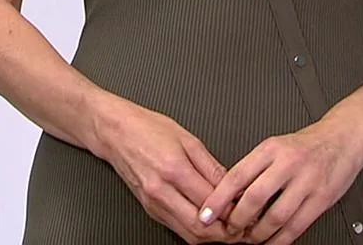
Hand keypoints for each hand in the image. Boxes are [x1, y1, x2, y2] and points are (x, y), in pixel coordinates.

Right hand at [93, 98, 248, 243]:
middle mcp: (161, 191)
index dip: (234, 210)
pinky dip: (196, 230)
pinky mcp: (150, 209)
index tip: (248, 209)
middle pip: (201, 227)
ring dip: (212, 236)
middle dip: (226, 232)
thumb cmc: (146, 128)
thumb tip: (232, 186)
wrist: (114, 132)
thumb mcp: (187, 138)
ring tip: (230, 227)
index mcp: (173, 169)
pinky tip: (208, 222)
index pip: (212, 202)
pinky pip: (177, 228)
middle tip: (244, 226)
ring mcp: (153, 203)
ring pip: (189, 234)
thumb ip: (211, 167)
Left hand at [197, 118, 362, 243]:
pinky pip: (297, 226)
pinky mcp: (322, 198)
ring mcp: (306, 181)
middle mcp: (287, 163)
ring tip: (250, 239)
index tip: (206, 214)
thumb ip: (254, 168)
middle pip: (254, 198)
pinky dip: (282, 239)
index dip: (218, 199)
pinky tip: (272, 242)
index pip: (236, 176)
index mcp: (270, 149)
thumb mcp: (275, 146)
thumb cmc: (306, 145)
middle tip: (230, 231)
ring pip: (275, 216)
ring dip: (259, 234)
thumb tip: (229, 194)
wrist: (342, 138)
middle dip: (238, 220)